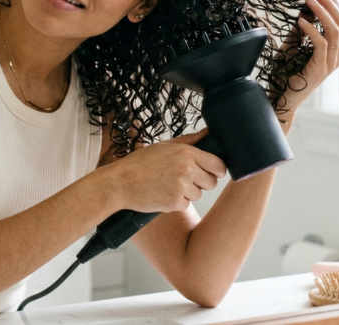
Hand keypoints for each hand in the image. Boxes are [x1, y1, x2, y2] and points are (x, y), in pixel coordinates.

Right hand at [108, 129, 225, 212]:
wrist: (121, 182)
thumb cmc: (140, 163)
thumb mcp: (164, 146)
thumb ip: (190, 140)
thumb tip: (208, 133)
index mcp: (186, 153)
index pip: (218, 165)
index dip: (216, 170)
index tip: (211, 172)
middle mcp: (187, 169)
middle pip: (212, 182)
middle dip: (202, 183)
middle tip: (185, 180)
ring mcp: (181, 187)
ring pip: (199, 194)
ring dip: (188, 193)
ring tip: (169, 185)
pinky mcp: (175, 202)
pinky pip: (186, 204)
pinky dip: (177, 202)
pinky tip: (163, 194)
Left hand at [280, 0, 338, 112]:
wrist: (280, 98)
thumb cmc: (284, 74)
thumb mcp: (292, 46)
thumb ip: (300, 31)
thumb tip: (303, 11)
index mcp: (333, 50)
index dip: (333, 3)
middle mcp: (336, 56)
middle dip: (328, 3)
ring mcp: (330, 64)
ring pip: (334, 31)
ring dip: (322, 12)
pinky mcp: (321, 69)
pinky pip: (321, 44)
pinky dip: (312, 29)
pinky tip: (301, 21)